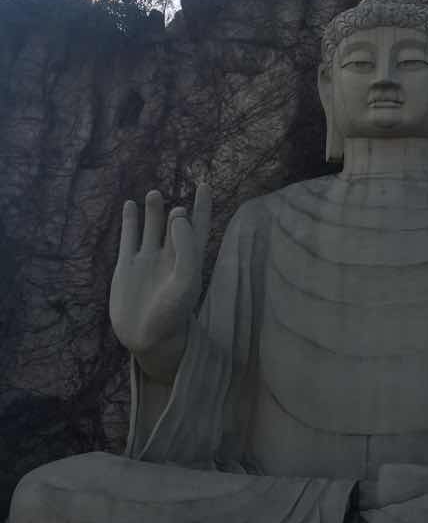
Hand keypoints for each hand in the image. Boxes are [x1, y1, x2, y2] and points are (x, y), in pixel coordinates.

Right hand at [110, 184, 211, 380]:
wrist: (148, 338)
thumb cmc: (174, 312)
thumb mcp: (186, 279)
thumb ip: (186, 246)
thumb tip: (178, 214)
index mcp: (189, 259)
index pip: (199, 226)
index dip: (202, 206)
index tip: (204, 184)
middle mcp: (170, 256)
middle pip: (176, 225)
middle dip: (177, 212)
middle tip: (177, 208)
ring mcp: (148, 260)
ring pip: (152, 228)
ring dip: (153, 211)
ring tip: (154, 193)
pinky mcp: (127, 266)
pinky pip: (129, 238)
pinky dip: (130, 221)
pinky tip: (130, 205)